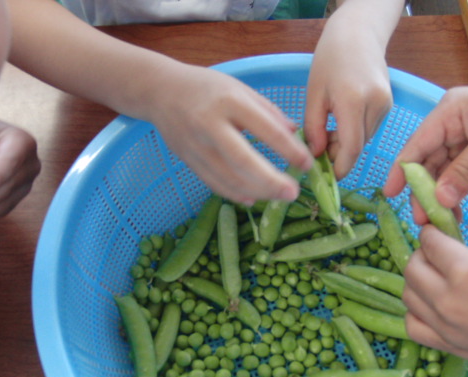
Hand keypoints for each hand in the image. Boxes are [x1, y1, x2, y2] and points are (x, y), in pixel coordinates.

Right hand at [146, 65, 313, 204]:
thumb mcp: (240, 89)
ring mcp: (196, 145)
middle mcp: (210, 125)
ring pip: (227, 177)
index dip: (288, 149)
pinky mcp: (187, 160)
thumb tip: (295, 133)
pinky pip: (213, 183)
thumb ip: (267, 112)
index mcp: (229, 101)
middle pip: (243, 160)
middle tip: (293, 193)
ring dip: (256, 191)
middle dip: (270, 180)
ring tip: (278, 198)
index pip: (264, 129)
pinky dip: (234, 193)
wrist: (161, 91)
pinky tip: (252, 198)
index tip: (307, 163)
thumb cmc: (206, 87)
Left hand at [304, 0, 396, 178]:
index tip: (325, 176)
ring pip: (364, 139)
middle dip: (338, 155)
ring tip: (326, 131)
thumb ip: (313, 128)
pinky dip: (354, 133)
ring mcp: (385, 104)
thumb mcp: (314, 95)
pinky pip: (369, 129)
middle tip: (316, 150)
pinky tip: (340, 123)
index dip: (339, 167)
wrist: (358, 34)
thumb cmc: (330, 60)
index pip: (351, 147)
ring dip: (345, 144)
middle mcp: (376, 104)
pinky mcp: (388, 104)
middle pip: (358, 146)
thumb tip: (315, 156)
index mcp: (354, 101)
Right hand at [384, 86, 467, 209]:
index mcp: (451, 111)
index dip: (401, 170)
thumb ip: (466, 170)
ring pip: (441, 172)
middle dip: (423, 190)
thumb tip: (440, 199)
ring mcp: (464, 138)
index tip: (390, 195)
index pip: (417, 143)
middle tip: (423, 220)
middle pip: (426, 161)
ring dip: (439, 197)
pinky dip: (455, 195)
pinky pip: (458, 176)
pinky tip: (455, 213)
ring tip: (441, 222)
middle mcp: (452, 123)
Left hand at [403, 209, 467, 370]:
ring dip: (417, 281)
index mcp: (467, 272)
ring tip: (437, 277)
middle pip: (412, 268)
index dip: (432, 233)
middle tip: (438, 252)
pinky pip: (413, 326)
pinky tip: (433, 305)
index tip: (436, 231)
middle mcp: (448, 300)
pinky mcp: (450, 347)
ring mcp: (446, 326)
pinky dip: (415, 313)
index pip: (430, 244)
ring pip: (408, 296)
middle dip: (421, 254)